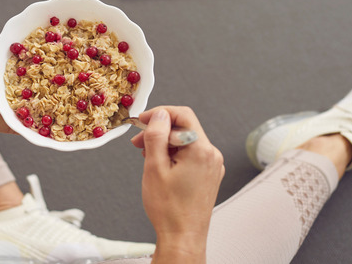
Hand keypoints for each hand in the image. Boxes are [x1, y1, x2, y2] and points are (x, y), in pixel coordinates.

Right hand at [131, 106, 224, 263]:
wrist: (183, 237)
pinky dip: (175, 154)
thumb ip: (156, 136)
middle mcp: (212, 155)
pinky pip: (191, 154)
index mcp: (201, 150)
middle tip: (139, 142)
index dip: (160, 114)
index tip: (143, 121)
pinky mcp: (209, 174)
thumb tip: (159, 115)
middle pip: (184, 128)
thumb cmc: (170, 210)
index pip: (183, 115)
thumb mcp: (155, 167)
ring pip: (186, 141)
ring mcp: (212, 165)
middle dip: (159, 131)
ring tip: (147, 157)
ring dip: (165, 143)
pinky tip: (161, 166)